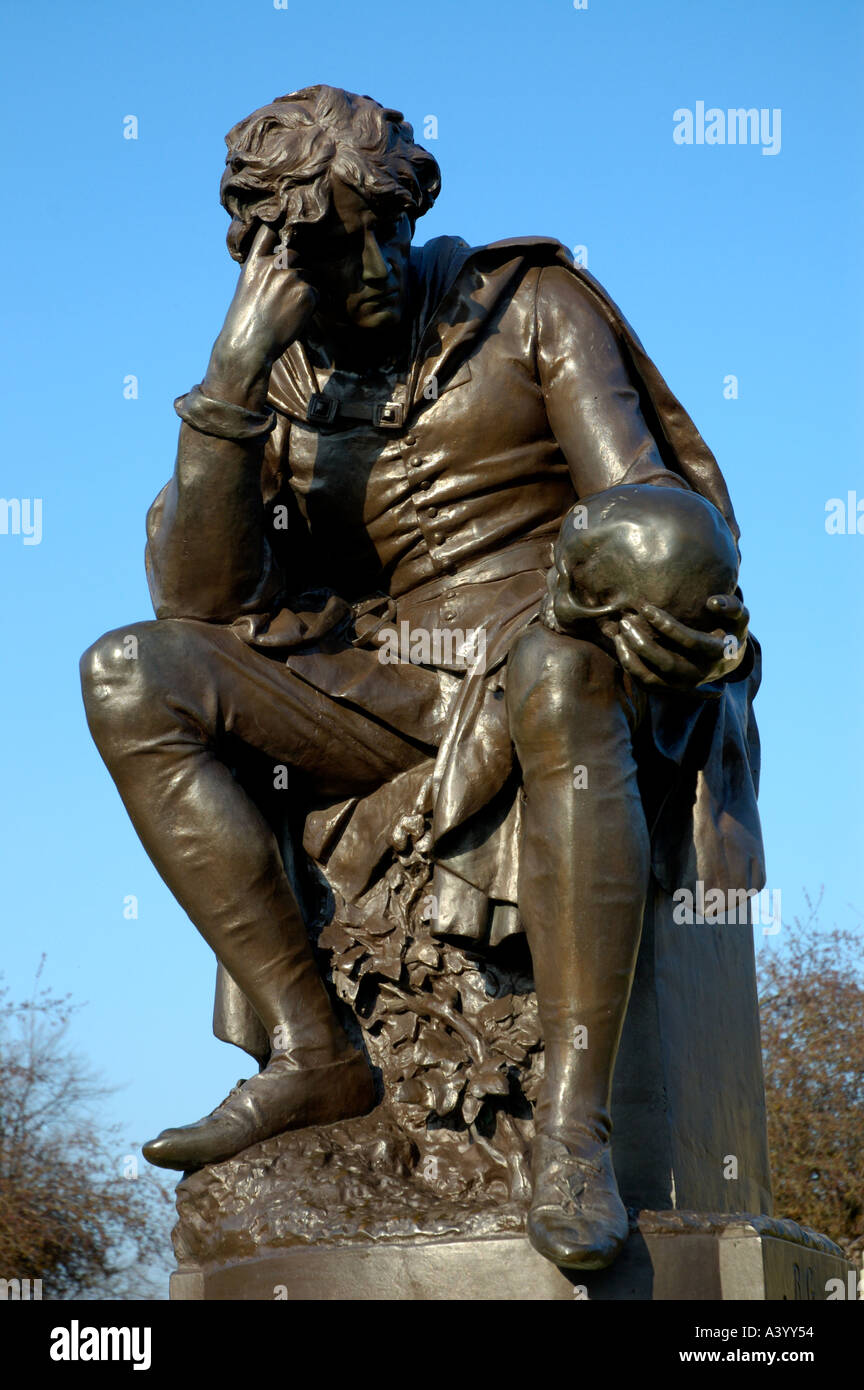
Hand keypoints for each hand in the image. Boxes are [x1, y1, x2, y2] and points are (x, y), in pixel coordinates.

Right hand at [204, 223, 318, 406]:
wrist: (248, 345)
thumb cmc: (245, 323)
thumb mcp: (247, 287)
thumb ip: (264, 271)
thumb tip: (285, 264)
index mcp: (254, 261)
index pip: (268, 230)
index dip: (278, 224)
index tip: (283, 224)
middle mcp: (273, 264)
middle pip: (295, 255)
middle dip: (295, 270)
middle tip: (286, 296)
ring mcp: (291, 276)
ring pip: (309, 276)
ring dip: (305, 290)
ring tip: (288, 311)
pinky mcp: (307, 293)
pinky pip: (318, 294)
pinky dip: (313, 306)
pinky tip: (297, 318)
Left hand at [612, 594, 748, 689]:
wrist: (727, 659)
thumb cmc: (730, 630)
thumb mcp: (740, 618)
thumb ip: (733, 607)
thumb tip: (712, 603)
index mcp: (718, 655)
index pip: (690, 642)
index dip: (667, 625)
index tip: (646, 608)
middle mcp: (701, 674)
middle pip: (667, 664)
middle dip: (643, 643)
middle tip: (625, 621)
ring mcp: (684, 686)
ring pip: (652, 679)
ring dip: (632, 658)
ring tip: (618, 634)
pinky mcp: (670, 690)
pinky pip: (645, 684)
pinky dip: (630, 668)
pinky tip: (620, 646)